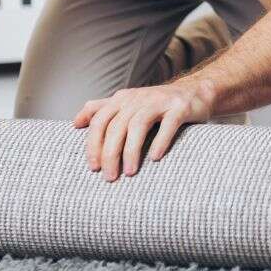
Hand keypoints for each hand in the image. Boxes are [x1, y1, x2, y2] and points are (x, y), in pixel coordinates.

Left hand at [73, 81, 212, 179]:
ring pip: (138, 125)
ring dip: (131, 150)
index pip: (99, 121)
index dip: (93, 144)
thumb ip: (101, 110)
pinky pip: (168, 124)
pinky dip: (160, 141)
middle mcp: (138, 98)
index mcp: (122, 99)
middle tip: (109, 177)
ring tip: (129, 172)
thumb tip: (75, 122)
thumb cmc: (156, 105)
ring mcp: (160, 101)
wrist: (195, 93)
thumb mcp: (127, 103)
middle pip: (117, 126)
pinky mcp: (180, 107)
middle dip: (110, 153)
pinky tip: (155, 159)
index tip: (93, 168)